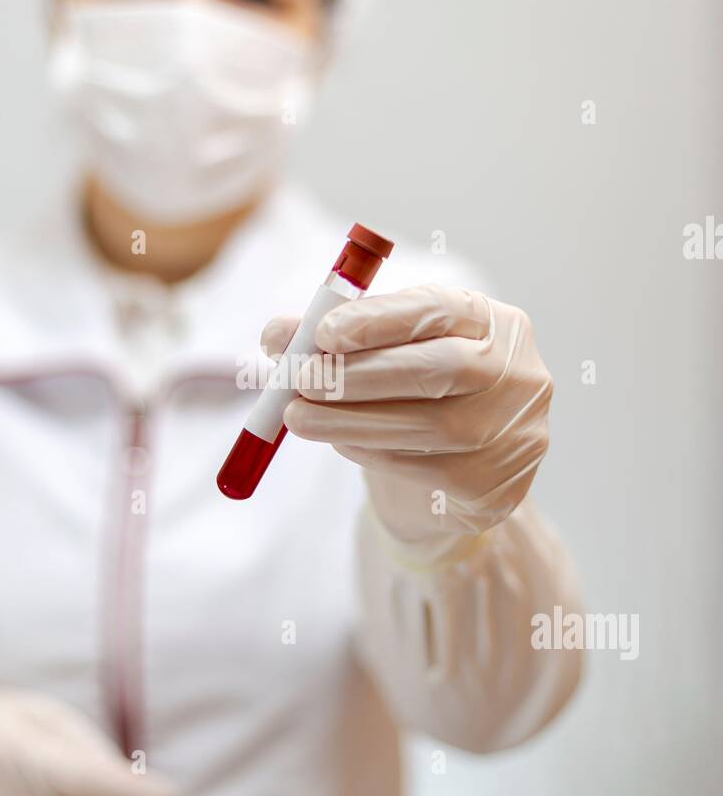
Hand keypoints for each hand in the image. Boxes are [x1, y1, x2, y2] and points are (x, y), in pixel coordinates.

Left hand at [262, 283, 552, 544]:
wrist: (465, 467)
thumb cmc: (424, 391)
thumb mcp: (394, 351)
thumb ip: (339, 336)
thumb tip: (277, 335)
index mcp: (498, 324)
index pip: (442, 309)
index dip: (380, 319)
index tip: (323, 332)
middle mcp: (517, 374)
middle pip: (442, 368)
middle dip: (360, 373)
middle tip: (299, 379)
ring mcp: (512, 434)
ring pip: (427, 426)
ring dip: (349, 420)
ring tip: (297, 416)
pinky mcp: (494, 486)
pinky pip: (421, 467)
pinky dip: (369, 450)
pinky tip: (340, 440)